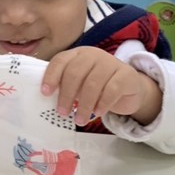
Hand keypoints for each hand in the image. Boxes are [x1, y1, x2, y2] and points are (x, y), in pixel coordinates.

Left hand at [41, 47, 161, 126]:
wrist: (129, 88)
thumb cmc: (98, 86)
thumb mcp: (80, 83)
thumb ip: (66, 86)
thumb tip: (48, 99)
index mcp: (78, 54)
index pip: (60, 60)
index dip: (51, 76)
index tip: (45, 93)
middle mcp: (93, 55)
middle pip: (75, 72)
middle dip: (66, 95)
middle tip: (62, 113)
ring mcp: (111, 63)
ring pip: (92, 83)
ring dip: (83, 104)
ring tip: (79, 120)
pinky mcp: (126, 75)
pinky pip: (111, 90)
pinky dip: (102, 104)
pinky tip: (97, 113)